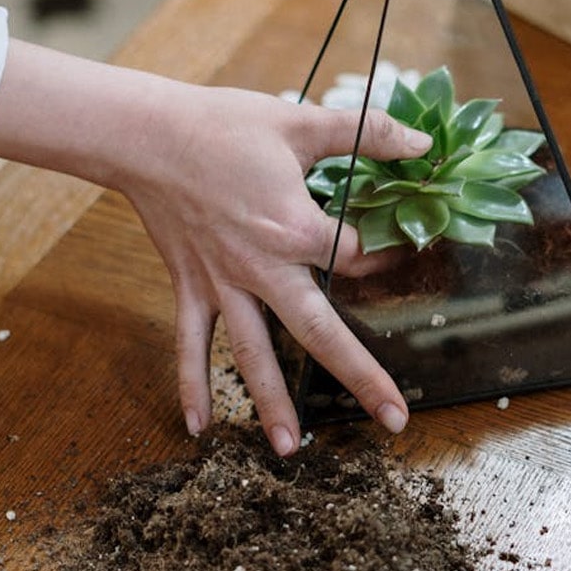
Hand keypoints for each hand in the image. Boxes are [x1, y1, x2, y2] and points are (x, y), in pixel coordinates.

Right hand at [0, 41, 433, 455]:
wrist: (146, 135)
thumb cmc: (223, 125)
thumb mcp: (301, 121)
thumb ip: (368, 133)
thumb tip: (423, 144)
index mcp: (296, 228)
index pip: (357, 258)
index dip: (384, 256)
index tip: (397, 251)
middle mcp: (263, 268)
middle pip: (320, 333)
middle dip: (360, 377)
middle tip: (394, 419)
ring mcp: (223, 285)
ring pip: (253, 354)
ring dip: (271, 403)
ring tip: (293, 449)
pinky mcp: (190, 287)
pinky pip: (190, 345)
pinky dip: (192, 385)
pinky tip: (199, 427)